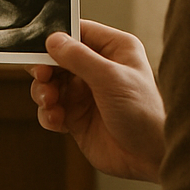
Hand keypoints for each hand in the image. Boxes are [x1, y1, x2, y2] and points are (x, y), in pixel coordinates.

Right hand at [29, 19, 165, 182]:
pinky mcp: (77, 117)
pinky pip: (51, 109)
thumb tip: (53, 40)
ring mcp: (86, 93)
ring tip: (50, 101)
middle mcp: (98, 68)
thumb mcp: (110, 79)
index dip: (56, 38)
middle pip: (58, 58)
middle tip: (41, 76)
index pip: (78, 32)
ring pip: (50, 84)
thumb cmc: (144, 113)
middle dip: (45, 68)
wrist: (150, 157)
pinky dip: (48, 114)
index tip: (39, 47)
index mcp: (113, 49)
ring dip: (43, 92)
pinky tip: (57, 121)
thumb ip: (79, 58)